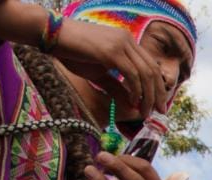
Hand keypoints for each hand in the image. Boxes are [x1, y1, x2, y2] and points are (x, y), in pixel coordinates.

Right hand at [0, 2, 166, 117]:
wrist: (51, 34)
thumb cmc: (72, 52)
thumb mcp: (99, 74)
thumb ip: (117, 88)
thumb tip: (133, 106)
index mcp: (127, 42)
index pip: (151, 66)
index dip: (158, 87)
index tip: (159, 105)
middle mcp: (127, 40)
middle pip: (153, 71)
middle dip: (158, 94)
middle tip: (160, 112)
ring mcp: (120, 43)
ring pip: (145, 74)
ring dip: (148, 96)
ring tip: (145, 112)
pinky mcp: (111, 51)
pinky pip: (131, 74)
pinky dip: (135, 90)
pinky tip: (133, 102)